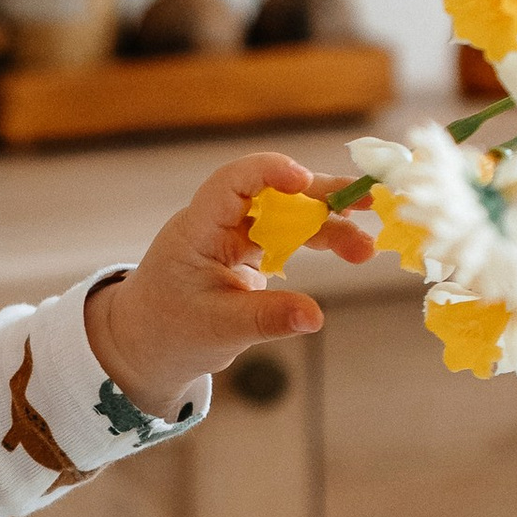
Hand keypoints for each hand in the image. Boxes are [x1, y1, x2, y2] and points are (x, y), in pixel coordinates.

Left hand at [84, 152, 375, 422]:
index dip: (271, 172)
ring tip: (365, 249)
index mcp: (197, 229)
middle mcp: (217, 222)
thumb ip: (266, 319)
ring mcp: (234, 234)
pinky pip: (288, 234)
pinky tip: (350, 248)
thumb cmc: (169, 331)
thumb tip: (315, 318)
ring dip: (328, 225)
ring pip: (288, 214)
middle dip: (321, 196)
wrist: (147, 345)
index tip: (306, 182)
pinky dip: (319, 239)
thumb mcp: (218, 329)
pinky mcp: (249, 250)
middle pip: (273, 192)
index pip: (232, 182)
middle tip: (369, 203)